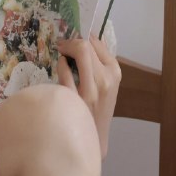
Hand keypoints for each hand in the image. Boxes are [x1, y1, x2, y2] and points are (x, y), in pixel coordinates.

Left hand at [56, 35, 120, 158]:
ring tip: (62, 54)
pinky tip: (60, 67)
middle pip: (86, 46)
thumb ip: (99, 64)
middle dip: (71, 41)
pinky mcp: (74, 99)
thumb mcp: (107, 85)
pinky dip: (61, 64)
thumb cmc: (98, 109)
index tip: (74, 39)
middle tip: (63, 45)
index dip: (83, 37)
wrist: (95, 138)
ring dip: (66, 50)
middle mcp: (105, 80)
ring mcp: (90, 90)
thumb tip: (85, 40)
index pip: (97, 43)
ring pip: (78, 52)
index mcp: (115, 73)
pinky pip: (64, 70)